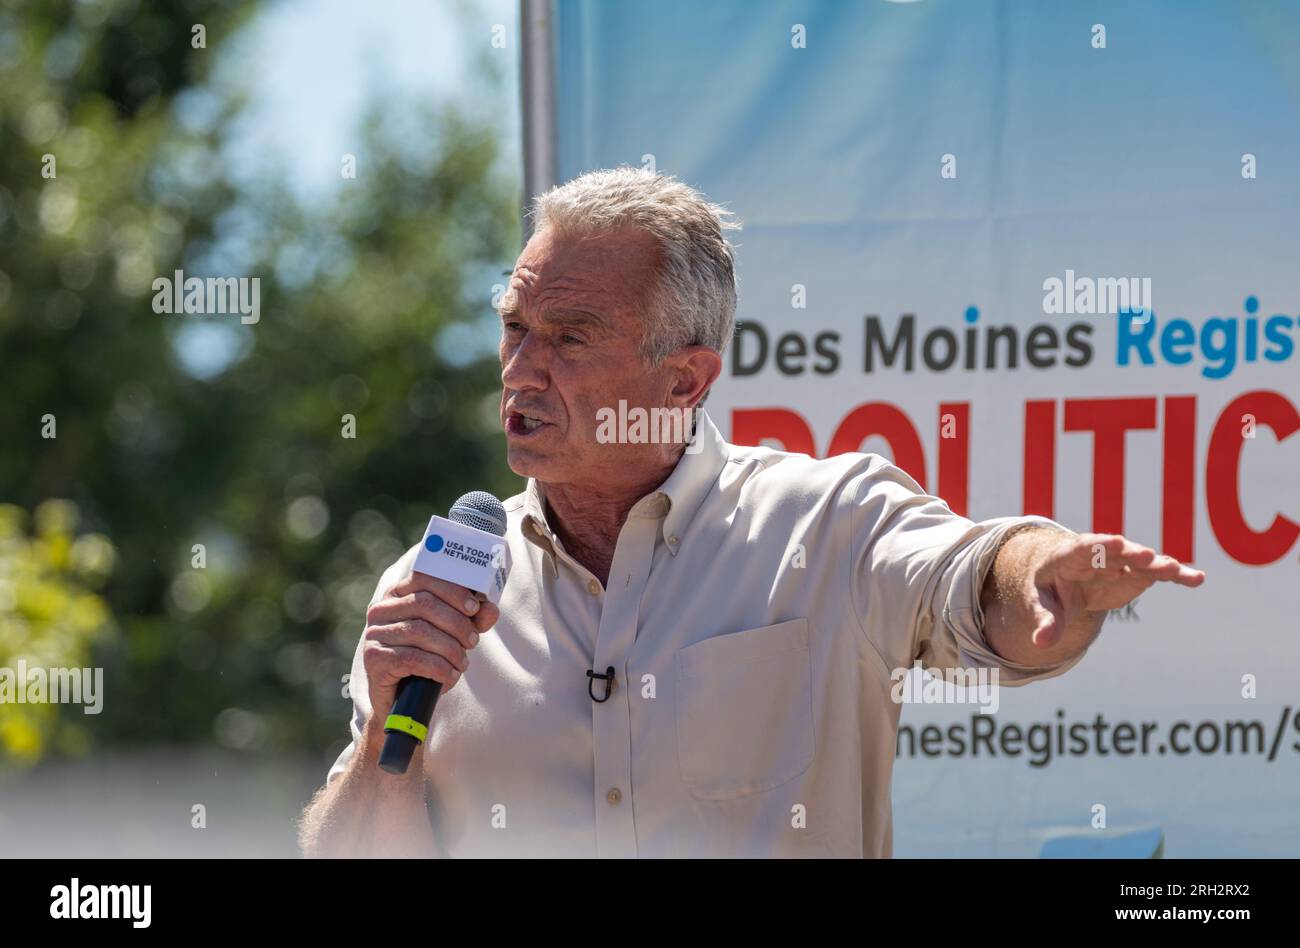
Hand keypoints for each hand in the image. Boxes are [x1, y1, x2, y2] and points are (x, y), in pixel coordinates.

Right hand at [361, 572, 499, 730]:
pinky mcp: (374, 659)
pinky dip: (438, 668)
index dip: (452, 590)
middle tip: (472, 641)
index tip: (474, 607)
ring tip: (462, 662)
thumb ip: (471, 619)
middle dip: (457, 623)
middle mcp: (381, 609)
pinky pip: (413, 658)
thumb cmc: (427, 659)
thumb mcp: (453, 635)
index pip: (424, 577)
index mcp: (399, 594)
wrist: (402, 700)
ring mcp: (374, 633)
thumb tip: (490, 608)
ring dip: (450, 648)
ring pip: (420, 631)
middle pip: (425, 604)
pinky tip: (449, 676)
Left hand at [1030, 532, 1204, 648]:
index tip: (1115, 542)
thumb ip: (1046, 622)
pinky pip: (1157, 573)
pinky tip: (1197, 579)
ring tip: (1174, 569)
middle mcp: (1098, 554)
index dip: (1099, 545)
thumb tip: (1040, 644)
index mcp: (1069, 556)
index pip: (1083, 548)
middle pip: (1115, 552)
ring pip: (1141, 560)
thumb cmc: (1050, 589)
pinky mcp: (1137, 573)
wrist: (1065, 578)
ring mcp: (1121, 562)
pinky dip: (1176, 575)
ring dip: (1157, 564)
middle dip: (1130, 554)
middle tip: (1146, 556)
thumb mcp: (1042, 604)